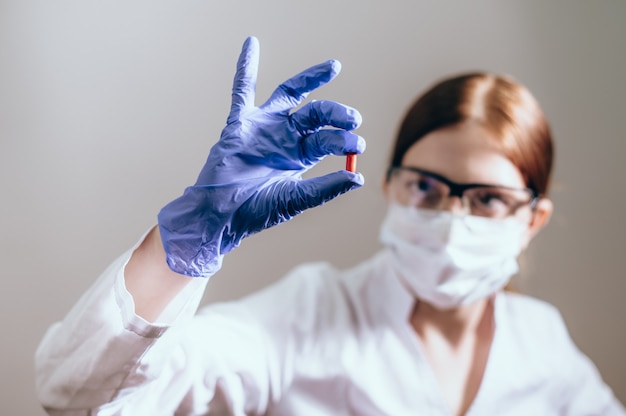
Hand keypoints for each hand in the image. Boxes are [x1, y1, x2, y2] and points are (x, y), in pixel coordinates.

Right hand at [157, 36, 365, 276]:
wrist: (222, 214)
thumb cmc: (257, 210)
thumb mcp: (296, 199)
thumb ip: (326, 188)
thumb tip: (358, 178)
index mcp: (302, 155)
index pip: (328, 138)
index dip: (344, 139)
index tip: (357, 145)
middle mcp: (286, 137)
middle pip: (316, 114)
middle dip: (336, 113)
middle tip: (352, 118)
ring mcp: (265, 127)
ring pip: (291, 94)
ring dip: (312, 79)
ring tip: (334, 67)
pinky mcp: (241, 123)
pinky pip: (243, 90)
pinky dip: (245, 67)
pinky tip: (251, 44)